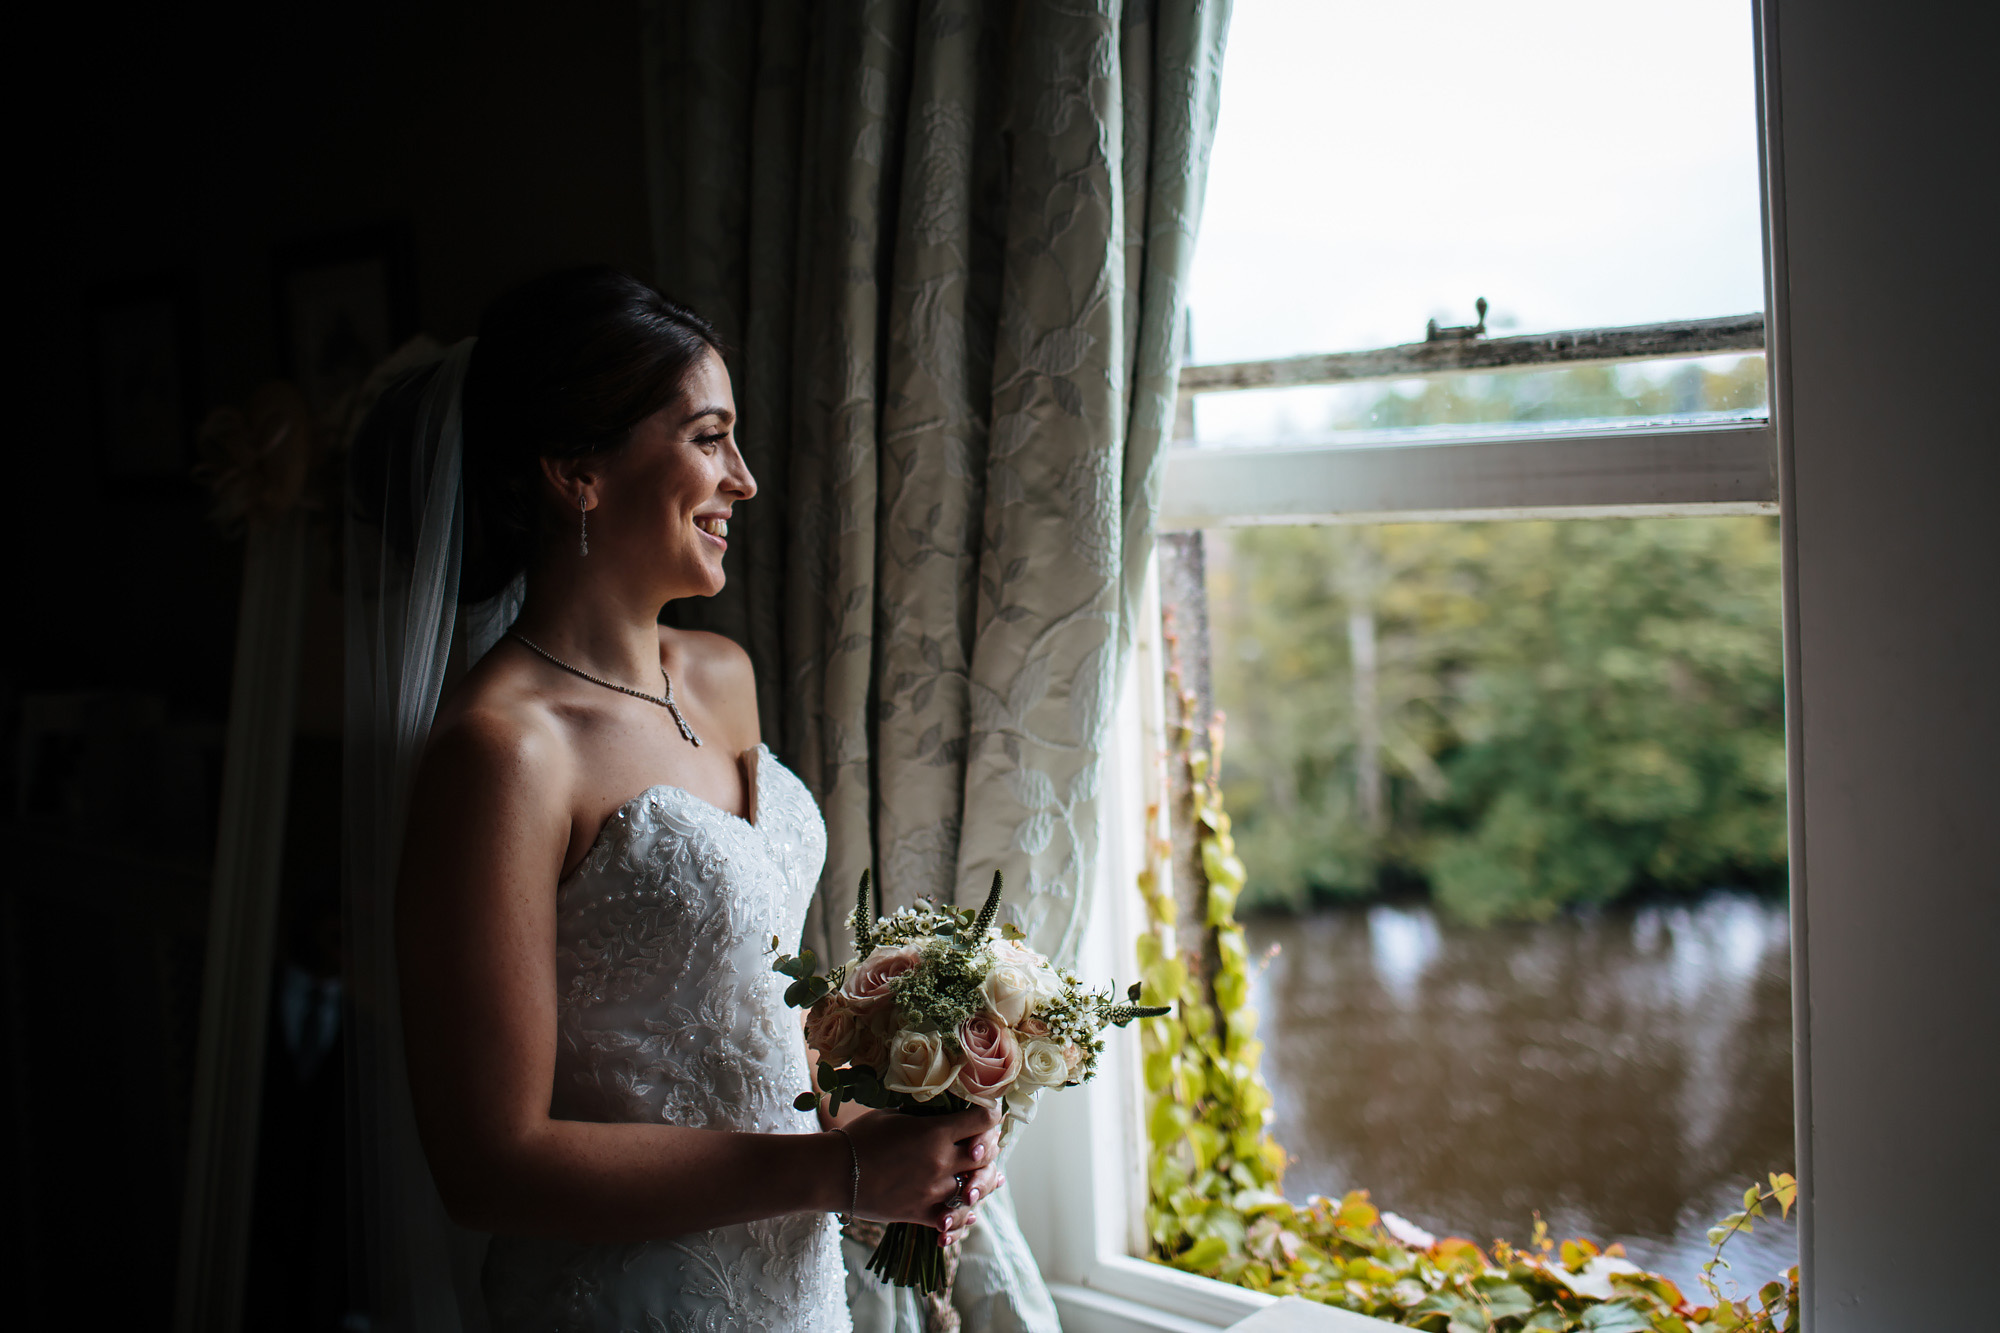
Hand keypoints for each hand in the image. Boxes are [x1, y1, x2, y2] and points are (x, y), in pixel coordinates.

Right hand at [841, 1103, 1002, 1243]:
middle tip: (980, 1144)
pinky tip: (968, 1210)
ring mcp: (932, 1191)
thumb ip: (922, 1114)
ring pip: (975, 1190)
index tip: (986, 1113)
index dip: (989, 1114)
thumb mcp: (893, 1114)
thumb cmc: (860, 1137)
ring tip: (980, 1179)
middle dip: (987, 1147)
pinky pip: (953, 1219)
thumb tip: (940, 1108)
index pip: (983, 1120)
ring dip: (980, 1183)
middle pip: (986, 1156)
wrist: (833, 1172)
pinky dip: (962, 1216)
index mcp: (935, 1132)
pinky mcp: (920, 1213)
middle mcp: (941, 1162)